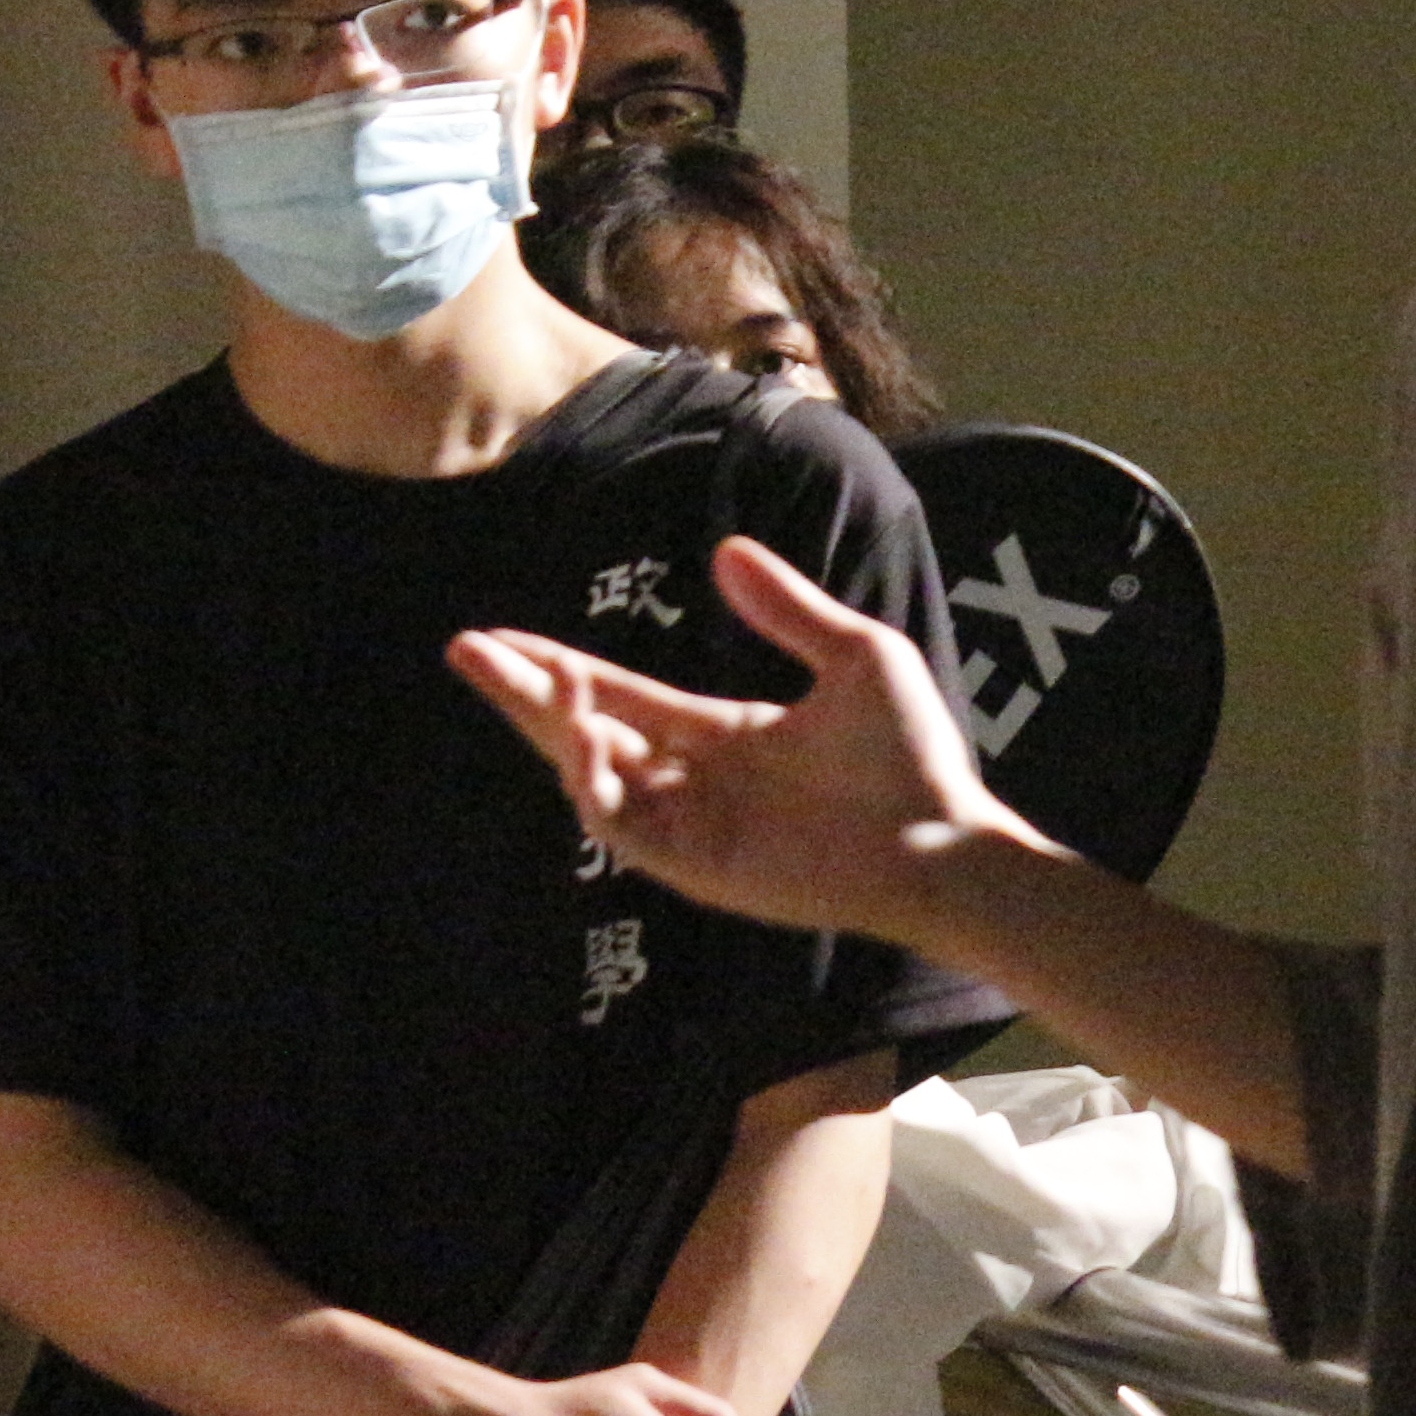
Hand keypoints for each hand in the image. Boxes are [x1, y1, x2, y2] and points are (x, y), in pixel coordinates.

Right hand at [450, 535, 1061, 946]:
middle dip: (525, 693)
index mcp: (721, 733)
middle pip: (584, 732)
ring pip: (591, 778)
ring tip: (538, 678)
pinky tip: (590, 736)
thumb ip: (787, 609)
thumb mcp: (856, 655)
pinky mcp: (697, 865)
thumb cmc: (913, 755)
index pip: (618, 694)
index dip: (559, 667)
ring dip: (555, 730)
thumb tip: (725, 549)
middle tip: (469, 648)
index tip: (500, 637)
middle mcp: (694, 779)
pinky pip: (621, 828)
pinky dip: (594, 785)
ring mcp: (691, 825)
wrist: (946, 837)